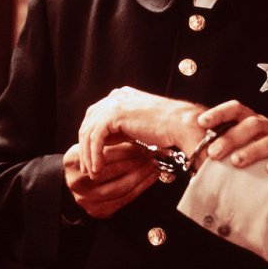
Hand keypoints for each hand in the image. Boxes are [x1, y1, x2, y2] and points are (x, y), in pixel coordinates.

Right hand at [63, 142, 157, 217]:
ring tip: (154, 165)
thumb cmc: (92, 159)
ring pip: (121, 187)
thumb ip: (110, 142)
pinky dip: (141, 187)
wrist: (79, 181)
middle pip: (114, 171)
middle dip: (137, 162)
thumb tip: (139, 138)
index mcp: (73, 161)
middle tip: (152, 155)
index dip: (128, 150)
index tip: (143, 146)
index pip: (106, 155)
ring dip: (142, 175)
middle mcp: (76, 182)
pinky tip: (151, 178)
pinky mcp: (97, 211)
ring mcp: (85, 199)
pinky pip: (124, 199)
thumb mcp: (95, 147)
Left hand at [78, 86, 204, 177]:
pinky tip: (98, 168)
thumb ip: (123, 127)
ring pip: (89, 132)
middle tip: (88, 167)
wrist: (181, 124)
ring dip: (88, 154)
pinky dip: (94, 155)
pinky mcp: (114, 115)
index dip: (91, 138)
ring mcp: (114, 104)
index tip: (93, 157)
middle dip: (85, 147)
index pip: (96, 116)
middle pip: (89, 122)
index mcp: (122, 96)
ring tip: (92, 172)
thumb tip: (108, 141)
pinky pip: (95, 139)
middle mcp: (116, 96)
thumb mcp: (140, 125)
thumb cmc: (169, 128)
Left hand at [199, 100, 267, 174]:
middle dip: (232, 137)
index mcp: (254, 125)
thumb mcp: (235, 160)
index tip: (201, 122)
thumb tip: (193, 160)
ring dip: (255, 149)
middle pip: (254, 124)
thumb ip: (220, 156)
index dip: (220, 113)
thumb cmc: (254, 172)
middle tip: (213, 153)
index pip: (238, 109)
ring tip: (237, 162)